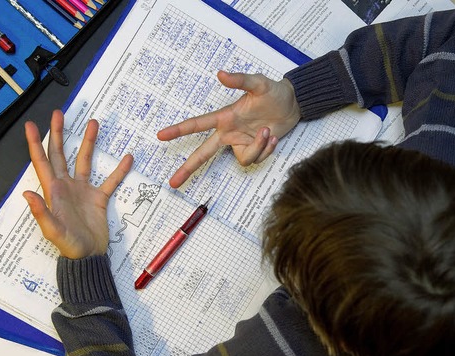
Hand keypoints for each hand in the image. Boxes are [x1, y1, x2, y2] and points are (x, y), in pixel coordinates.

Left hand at [23, 110, 132, 258]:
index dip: (35, 144)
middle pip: (60, 154)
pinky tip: (127, 158)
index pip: (42, 162)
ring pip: (85, 161)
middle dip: (58, 133)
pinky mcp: (98, 199)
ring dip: (88, 142)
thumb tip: (27, 193)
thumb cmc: (68, 245)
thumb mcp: (52, 230)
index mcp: (53, 190)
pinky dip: (118, 170)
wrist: (88, 258)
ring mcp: (83, 191)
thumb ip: (40, 212)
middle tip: (60, 114)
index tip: (30, 125)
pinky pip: (109, 181)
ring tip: (94, 123)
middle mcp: (66, 186)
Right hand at [157, 70, 300, 187]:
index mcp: (224, 118)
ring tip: (268, 129)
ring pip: (242, 159)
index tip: (161, 135)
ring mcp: (241, 143)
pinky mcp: (253, 150)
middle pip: (202, 153)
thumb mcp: (259, 83)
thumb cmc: (274, 92)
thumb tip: (220, 74)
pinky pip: (256, 158)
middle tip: (173, 182)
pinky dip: (267, 149)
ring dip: (258, 147)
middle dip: (188, 168)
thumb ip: (239, 80)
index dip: (178, 130)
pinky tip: (273, 136)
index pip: (197, 125)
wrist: (293, 104)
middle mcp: (229, 133)